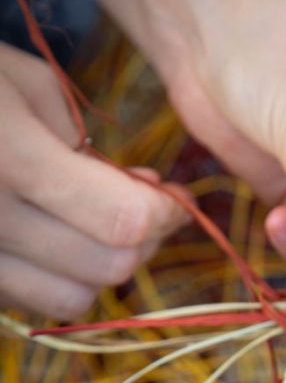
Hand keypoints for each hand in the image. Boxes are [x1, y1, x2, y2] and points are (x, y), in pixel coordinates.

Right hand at [0, 42, 188, 317]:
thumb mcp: (23, 81)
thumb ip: (87, 142)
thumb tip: (144, 193)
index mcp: (9, 156)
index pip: (122, 220)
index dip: (164, 213)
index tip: (173, 196)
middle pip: (107, 268)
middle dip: (145, 242)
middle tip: (146, 210)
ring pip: (73, 300)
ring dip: (102, 268)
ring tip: (99, 228)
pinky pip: (32, 301)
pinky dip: (58, 279)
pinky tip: (53, 240)